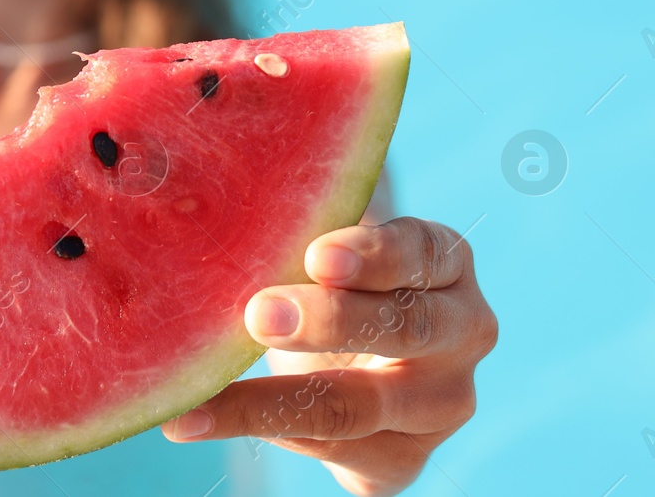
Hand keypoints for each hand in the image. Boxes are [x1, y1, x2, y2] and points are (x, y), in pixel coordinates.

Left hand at [162, 217, 496, 495]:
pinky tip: (192, 420)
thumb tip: (217, 194)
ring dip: (272, 400)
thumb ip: (301, 223)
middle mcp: (463, 334)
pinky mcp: (402, 460)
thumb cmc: (331, 273)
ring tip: (201, 398)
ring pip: (356, 408)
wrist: (354, 347)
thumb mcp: (328, 243)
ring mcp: (441, 406)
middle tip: (257, 314)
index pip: (421, 252)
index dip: (372, 255)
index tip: (315, 255)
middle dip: (328, 322)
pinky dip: (255, 431)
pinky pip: (329, 449)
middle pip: (404, 330)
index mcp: (447, 264)